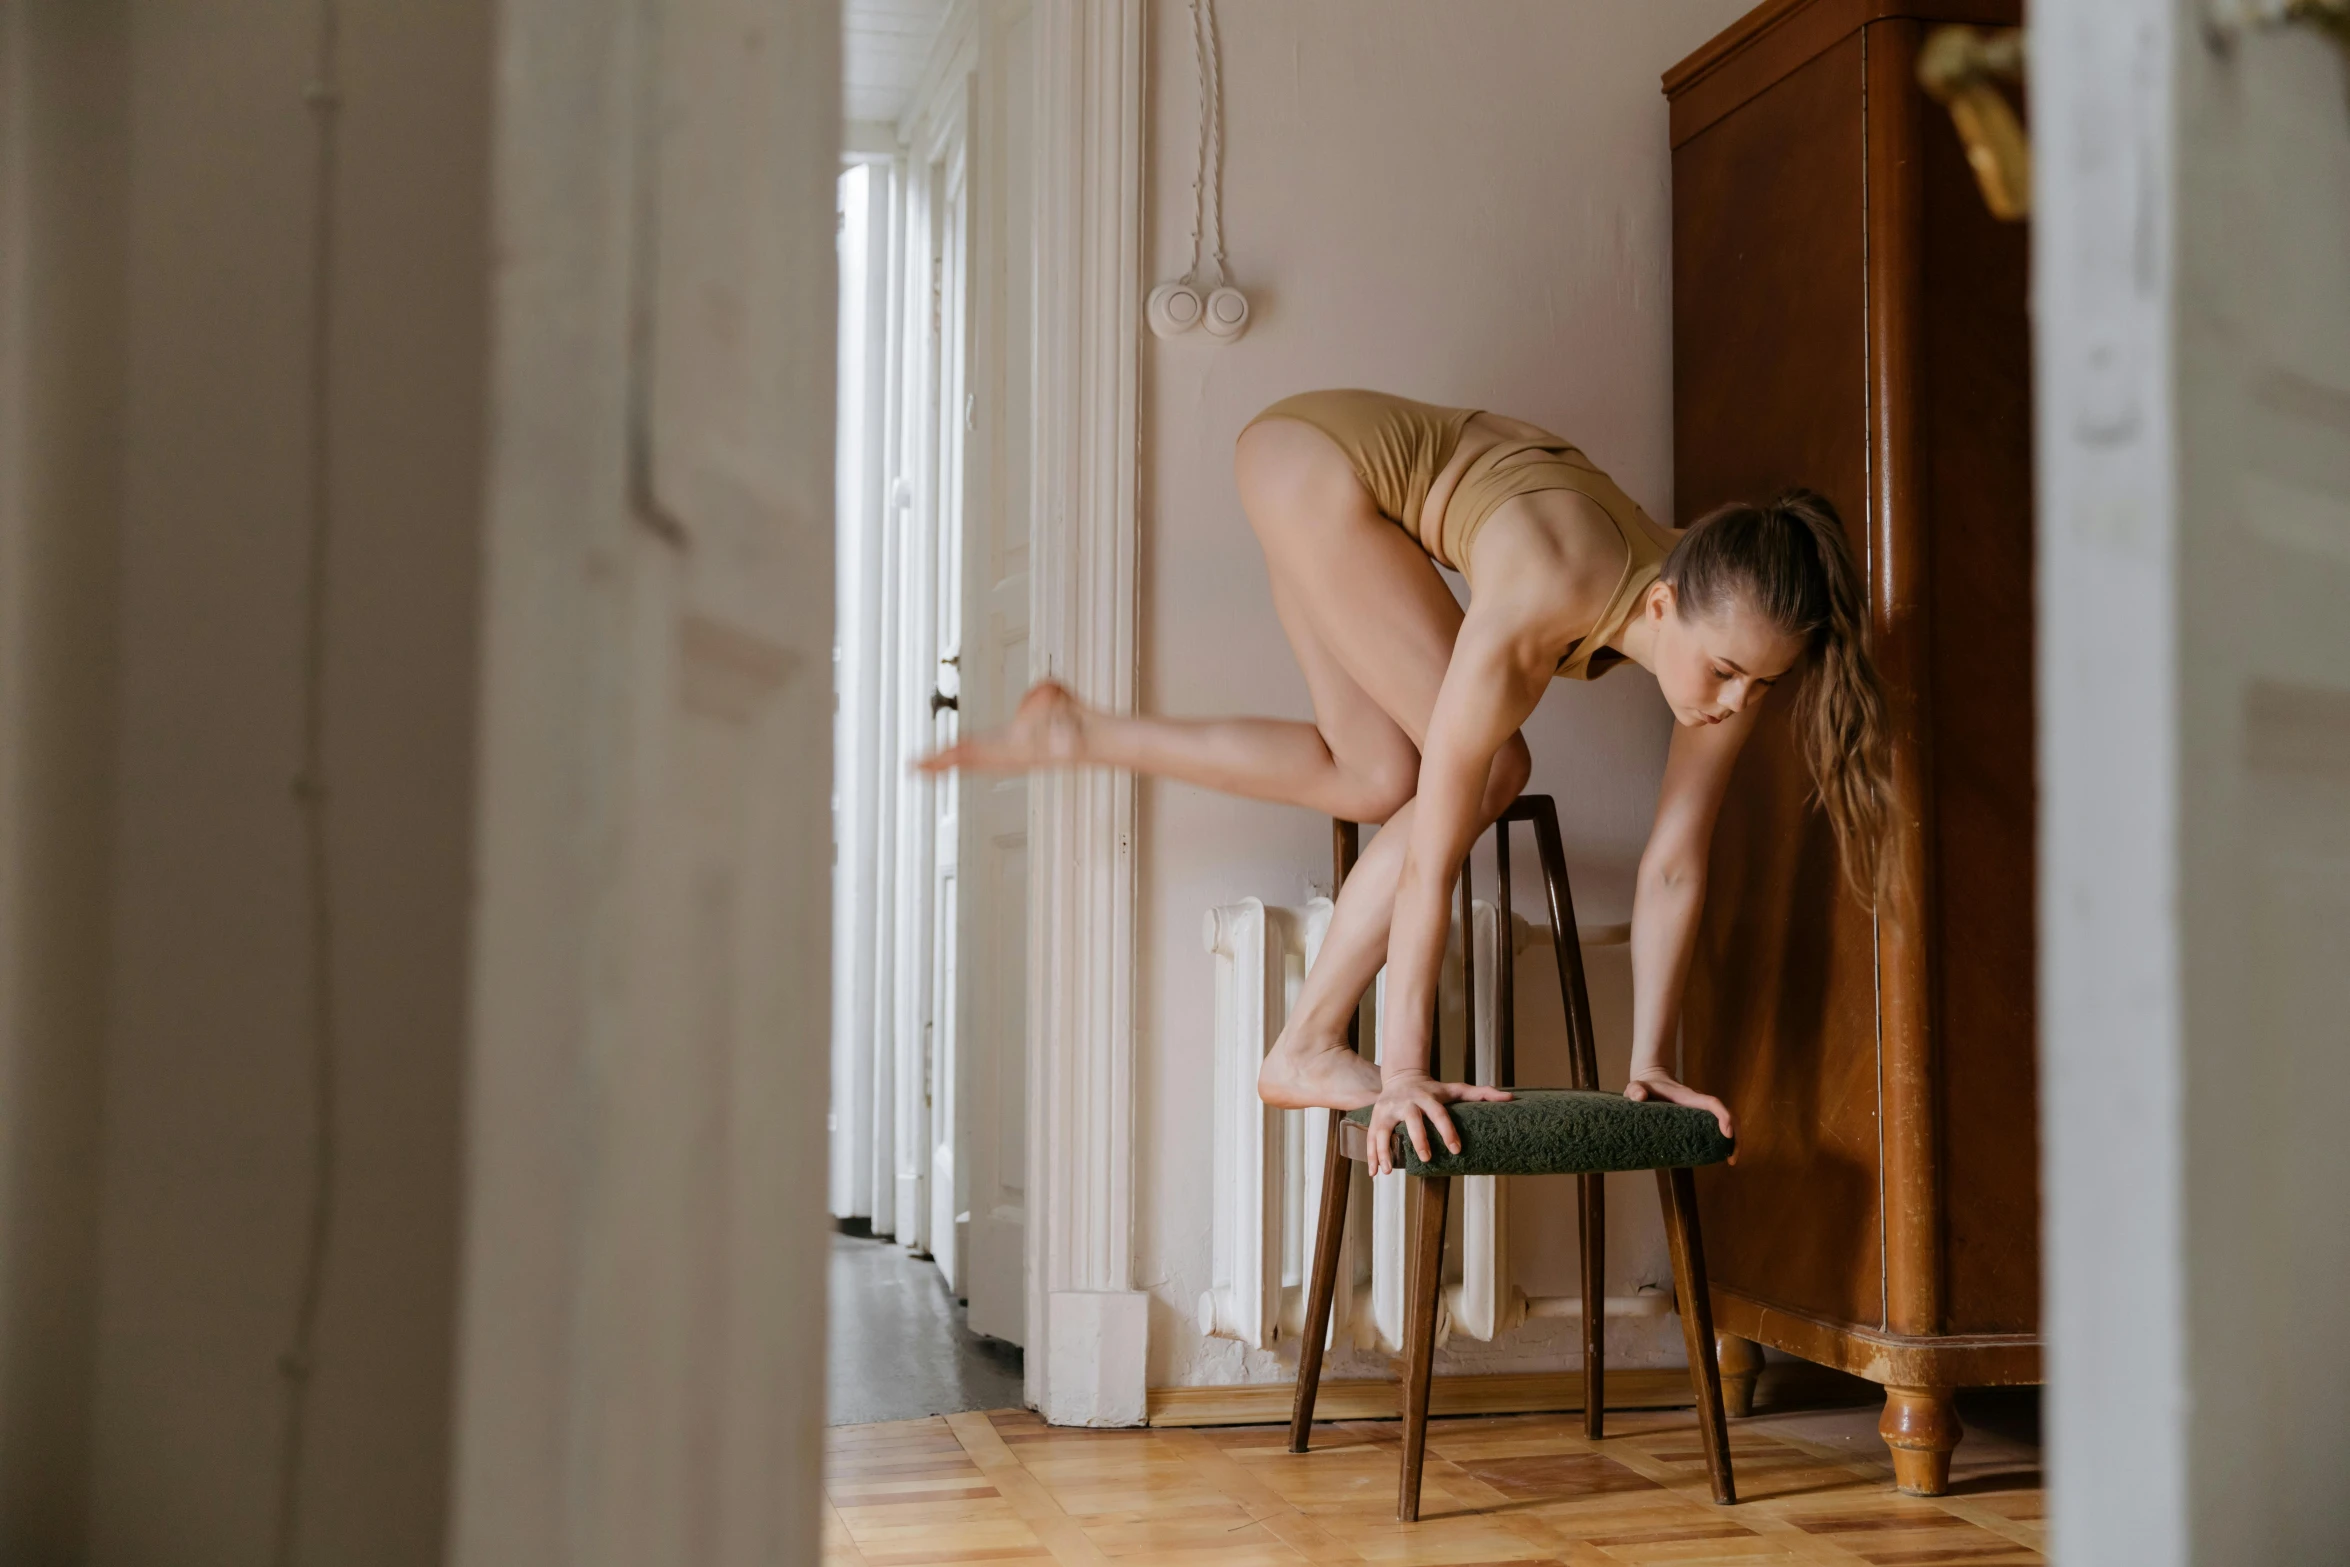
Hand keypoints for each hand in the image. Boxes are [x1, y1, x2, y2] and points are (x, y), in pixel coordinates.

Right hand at [1365, 1071, 1511, 1176]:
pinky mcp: (1376, 1117)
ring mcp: (1388, 1109)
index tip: (1456, 1149)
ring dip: (1384, 1150)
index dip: (1447, 1130)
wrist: (1402, 1077)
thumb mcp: (1456, 1089)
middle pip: (1412, 1120)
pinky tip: (1374, 1173)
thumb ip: (1482, 1094)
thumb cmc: (1433, 1089)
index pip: (1439, 1113)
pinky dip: (1371, 1155)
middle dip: (1418, 1139)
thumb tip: (1510, 1099)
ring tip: (1389, 1170)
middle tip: (1426, 1159)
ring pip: (1383, 1130)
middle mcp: (1407, 1102)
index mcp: (1428, 1097)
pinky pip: (1371, 1137)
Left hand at [1624, 1070, 1734, 1150]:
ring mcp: (1701, 1112)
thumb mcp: (1637, 1086)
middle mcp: (1700, 1104)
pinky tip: (1720, 1155)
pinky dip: (1724, 1140)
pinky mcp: (1699, 1118)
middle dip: (1736, 1136)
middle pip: (1729, 1115)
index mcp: (1689, 1098)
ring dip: (1734, 1140)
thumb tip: (1639, 1097)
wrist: (1653, 1078)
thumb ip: (1635, 1090)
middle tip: (1732, 1159)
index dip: (1724, 1116)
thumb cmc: (1647, 1085)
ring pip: (1728, 1122)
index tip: (1727, 1133)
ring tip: (1730, 1160)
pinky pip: (1718, 1127)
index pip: (1712, 1103)